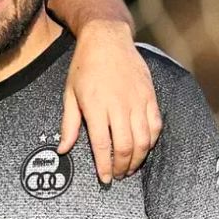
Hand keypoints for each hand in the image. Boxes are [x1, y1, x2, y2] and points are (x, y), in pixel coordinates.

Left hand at [58, 20, 161, 182]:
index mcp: (96, 106)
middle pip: (126, 146)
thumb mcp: (69, 94)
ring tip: (130, 167)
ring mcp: (137, 101)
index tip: (105, 179)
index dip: (104, 165)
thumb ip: (69, 124)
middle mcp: (119, 105)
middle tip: (118, 175)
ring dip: (138, 158)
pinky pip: (155, 125)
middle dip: (122, 166)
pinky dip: (152, 141)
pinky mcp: (150, 96)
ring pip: (144, 140)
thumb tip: (63, 149)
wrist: (107, 39)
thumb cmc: (84, 66)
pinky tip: (144, 148)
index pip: (103, 145)